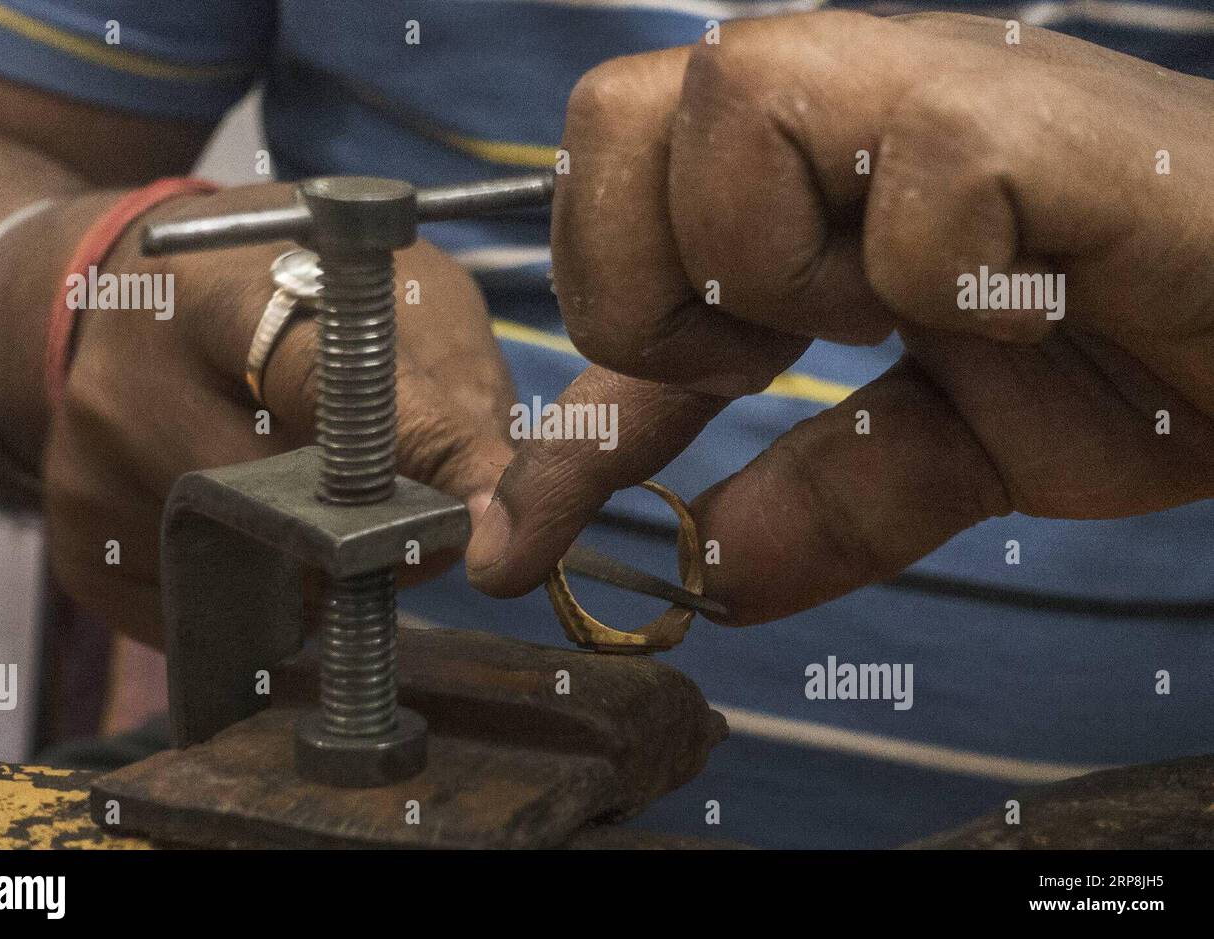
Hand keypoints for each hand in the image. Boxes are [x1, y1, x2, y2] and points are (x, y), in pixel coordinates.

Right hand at [43, 183, 514, 645]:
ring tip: (331, 512)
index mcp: (216, 292)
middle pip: (285, 503)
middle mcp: (128, 380)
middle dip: (374, 531)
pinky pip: (201, 613)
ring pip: (252, 571)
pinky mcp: (76, 541)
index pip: (323, 382)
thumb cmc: (291, 291)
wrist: (133, 300)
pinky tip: (265, 536)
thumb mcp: (388, 293)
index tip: (482, 514)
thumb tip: (492, 507)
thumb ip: (450, 388)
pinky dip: (259, 597)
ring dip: (321, 571)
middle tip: (416, 524)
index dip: (415, 451)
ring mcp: (87, 468)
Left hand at [467, 12, 1213, 624]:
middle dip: (639, 285)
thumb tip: (708, 574)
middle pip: (609, 113)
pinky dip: (938, 272)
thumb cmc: (1135, 349)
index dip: (554, 402)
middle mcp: (844, 108)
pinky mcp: (1042, 116)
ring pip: (728, 96)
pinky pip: (918, 174)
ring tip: (886, 320)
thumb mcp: (947, 452)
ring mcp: (935, 92)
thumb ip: (825, 496)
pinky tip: (1014, 302)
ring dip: (775, 264)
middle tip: (752, 365)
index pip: (603, 237)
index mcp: (803, 179)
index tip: (523, 533)